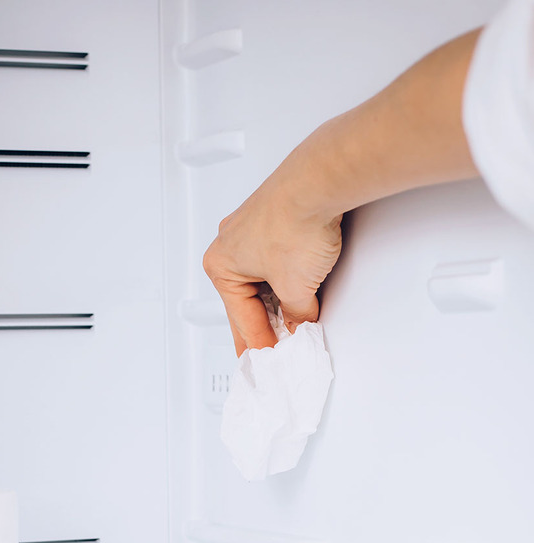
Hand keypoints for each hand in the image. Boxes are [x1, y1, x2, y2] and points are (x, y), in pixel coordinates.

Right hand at [203, 168, 342, 355]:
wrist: (321, 181)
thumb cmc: (294, 221)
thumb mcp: (296, 287)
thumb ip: (298, 315)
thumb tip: (301, 323)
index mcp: (220, 265)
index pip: (243, 320)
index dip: (260, 345)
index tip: (269, 361)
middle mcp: (230, 245)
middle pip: (249, 300)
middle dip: (266, 324)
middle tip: (273, 350)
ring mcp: (251, 229)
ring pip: (263, 279)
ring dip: (279, 300)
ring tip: (295, 321)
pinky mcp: (274, 219)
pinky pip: (276, 259)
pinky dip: (287, 278)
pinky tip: (302, 288)